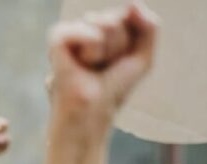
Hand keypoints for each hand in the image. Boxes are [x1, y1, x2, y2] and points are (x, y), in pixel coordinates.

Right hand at [48, 2, 158, 122]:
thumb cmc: (114, 89)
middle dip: (119, 44)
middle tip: (105, 67)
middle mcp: (86, 29)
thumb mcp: (142, 55)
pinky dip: (90, 44)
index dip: (131, 40)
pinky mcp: (57, 40)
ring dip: (107, 49)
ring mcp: (71, 34)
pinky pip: (83, 28)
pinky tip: (82, 63)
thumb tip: (132, 3)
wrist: (93, 111)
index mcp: (104, 31)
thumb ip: (149, 25)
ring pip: (102, 21)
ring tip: (93, 67)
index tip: (119, 62)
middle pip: (116, 17)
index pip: (127, 15)